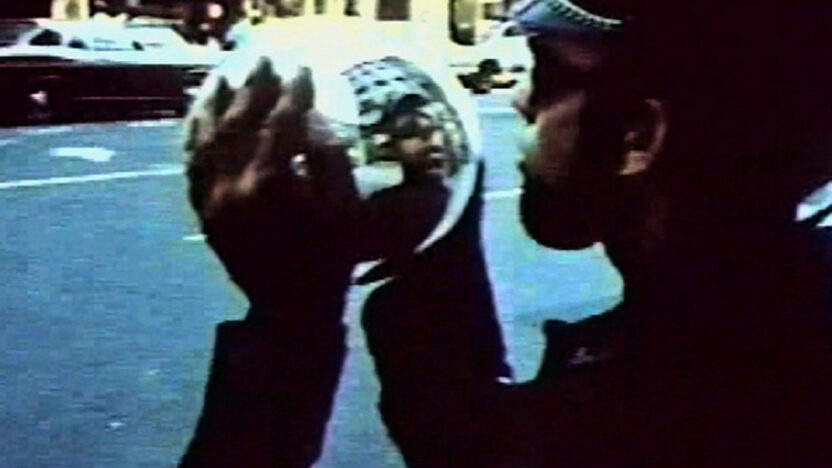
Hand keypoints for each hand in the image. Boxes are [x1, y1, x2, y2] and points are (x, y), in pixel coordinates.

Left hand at [184, 57, 357, 319]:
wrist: (292, 311)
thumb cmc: (330, 260)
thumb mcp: (344, 206)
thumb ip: (329, 157)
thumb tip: (310, 119)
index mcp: (271, 186)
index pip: (281, 123)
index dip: (294, 93)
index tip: (304, 71)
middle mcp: (232, 188)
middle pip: (239, 122)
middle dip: (255, 89)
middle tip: (268, 63)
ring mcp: (211, 201)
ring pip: (208, 139)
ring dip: (219, 104)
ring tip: (231, 79)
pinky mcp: (203, 214)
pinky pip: (192, 165)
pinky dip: (196, 136)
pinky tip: (202, 117)